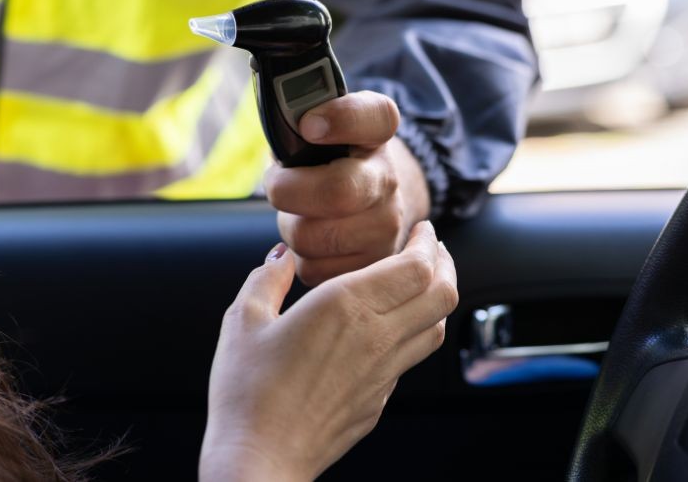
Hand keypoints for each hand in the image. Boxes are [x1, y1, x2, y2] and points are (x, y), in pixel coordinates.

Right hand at [200, 222, 457, 480]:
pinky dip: (414, 332)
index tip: (421, 229)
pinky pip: (411, 358)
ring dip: (436, 298)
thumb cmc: (247, 392)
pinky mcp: (379, 401)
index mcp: (346, 306)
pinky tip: (390, 328)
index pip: (417, 266)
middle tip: (431, 249)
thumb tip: (281, 257)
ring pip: (436, 327)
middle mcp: (376, 337)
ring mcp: (384, 374)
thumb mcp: (243, 320)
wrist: (261, 459)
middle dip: (444, 263)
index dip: (428, 243)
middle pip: (442, 293)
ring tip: (420, 283)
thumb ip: (267, 278)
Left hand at [265, 91, 430, 284]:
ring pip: (314, 237)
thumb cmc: (328, 159)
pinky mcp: (372, 265)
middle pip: (336, 191)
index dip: (341, 119)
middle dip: (288, 191)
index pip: (375, 116)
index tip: (309, 125)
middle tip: (278, 185)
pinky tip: (312, 239)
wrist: (368, 200)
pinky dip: (300, 257)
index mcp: (376, 133)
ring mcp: (387, 226)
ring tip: (299, 214)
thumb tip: (275, 124)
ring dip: (291, 227)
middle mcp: (389, 179)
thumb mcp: (319, 125)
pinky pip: (313, 269)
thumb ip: (297, 113)